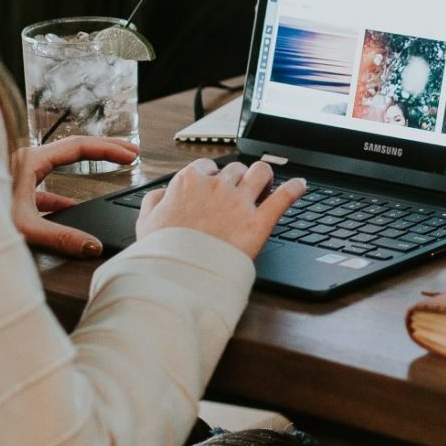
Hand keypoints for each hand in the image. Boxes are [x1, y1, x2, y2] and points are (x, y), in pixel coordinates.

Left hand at [14, 135, 138, 256]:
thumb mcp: (25, 227)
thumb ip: (61, 237)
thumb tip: (93, 246)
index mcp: (31, 160)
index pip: (79, 146)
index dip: (108, 149)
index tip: (130, 156)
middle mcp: (26, 161)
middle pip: (74, 148)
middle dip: (105, 148)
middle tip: (131, 152)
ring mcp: (19, 174)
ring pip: (60, 163)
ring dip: (87, 165)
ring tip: (109, 168)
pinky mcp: (14, 189)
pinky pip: (46, 183)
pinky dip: (63, 191)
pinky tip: (70, 206)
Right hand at [136, 157, 306, 257]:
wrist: (178, 278)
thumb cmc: (161, 253)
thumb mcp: (145, 223)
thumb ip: (154, 201)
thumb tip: (163, 193)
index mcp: (189, 182)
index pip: (207, 167)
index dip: (213, 177)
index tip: (215, 186)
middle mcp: (217, 186)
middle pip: (236, 169)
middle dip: (239, 179)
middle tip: (241, 193)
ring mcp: (240, 202)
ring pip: (261, 172)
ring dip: (264, 177)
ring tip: (267, 185)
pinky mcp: (259, 222)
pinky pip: (285, 196)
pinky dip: (295, 188)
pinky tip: (301, 185)